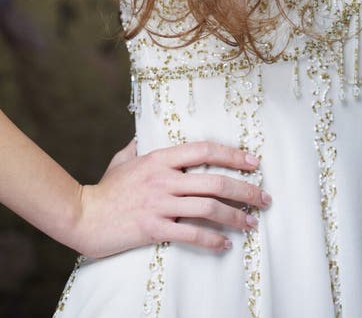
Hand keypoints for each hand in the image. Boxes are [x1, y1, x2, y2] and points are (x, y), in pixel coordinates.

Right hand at [72, 139, 270, 257]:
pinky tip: (225, 244)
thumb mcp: (124, 158)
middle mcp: (164, 178)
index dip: (233, 154)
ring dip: (235, 216)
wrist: (82, 215)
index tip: (254, 162)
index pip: (204, 150)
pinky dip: (212, 240)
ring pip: (208, 208)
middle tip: (264, 198)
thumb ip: (141, 145)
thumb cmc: (105, 188)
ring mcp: (160, 203)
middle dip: (246, 190)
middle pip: (215, 181)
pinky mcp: (153, 228)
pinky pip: (190, 233)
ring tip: (251, 223)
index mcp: (161, 158)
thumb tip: (149, 132)